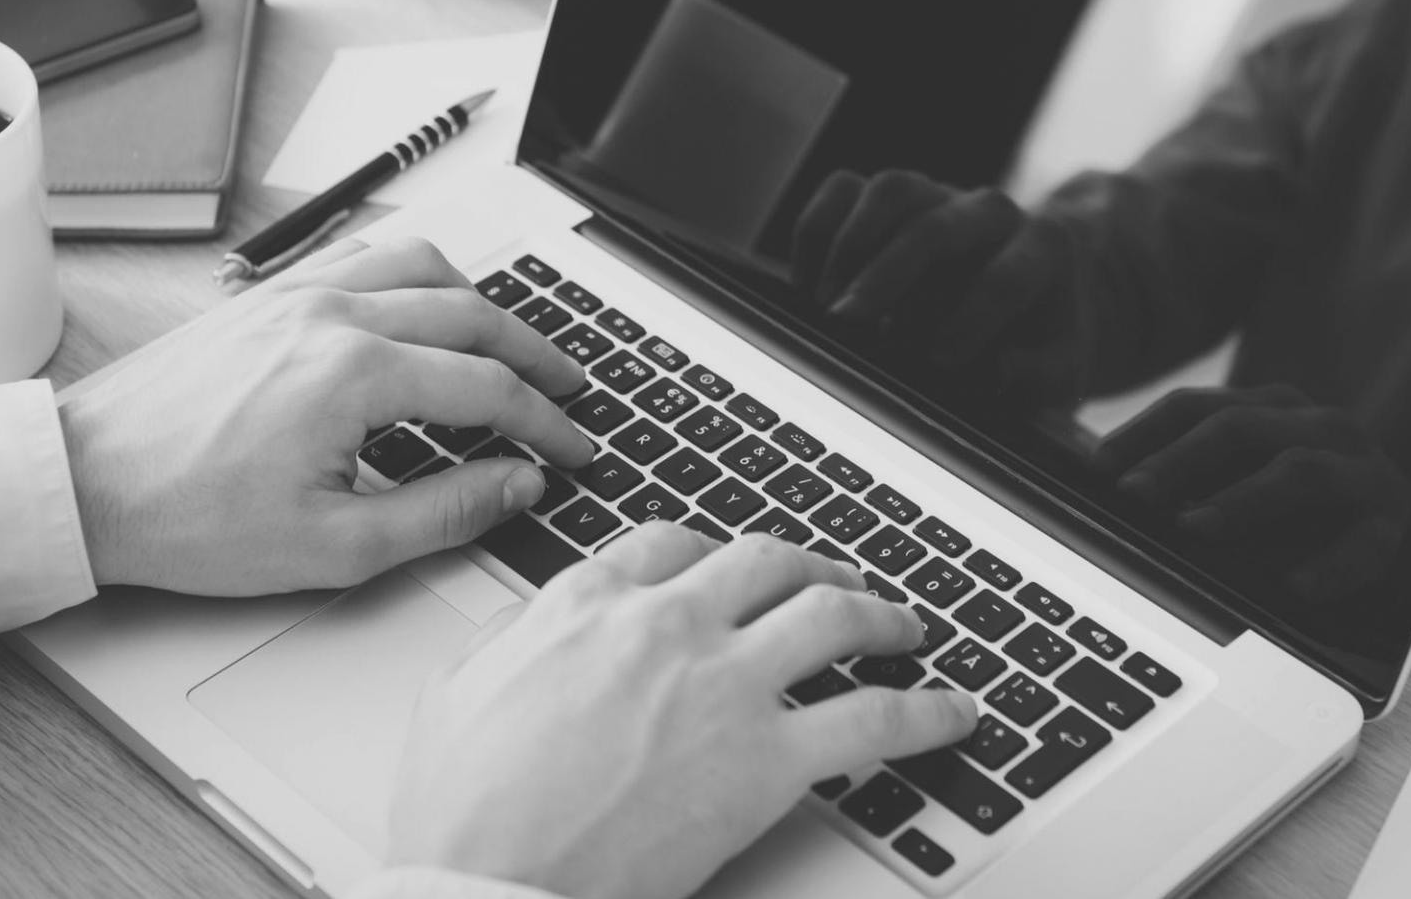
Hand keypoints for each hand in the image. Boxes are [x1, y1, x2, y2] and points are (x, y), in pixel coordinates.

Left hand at [56, 237, 594, 593]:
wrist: (83, 482)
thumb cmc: (187, 518)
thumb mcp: (333, 547)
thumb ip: (443, 513)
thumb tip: (515, 486)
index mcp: (355, 375)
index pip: (488, 387)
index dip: (546, 423)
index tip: (574, 448)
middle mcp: (333, 316)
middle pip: (472, 312)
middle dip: (535, 353)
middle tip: (568, 389)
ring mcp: (297, 296)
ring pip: (421, 266)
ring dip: (480, 301)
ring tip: (508, 342)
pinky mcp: (267, 297)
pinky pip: (362, 256)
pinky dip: (413, 275)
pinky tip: (421, 305)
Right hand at [390, 524, 979, 898]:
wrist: (481, 888)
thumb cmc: (460, 814)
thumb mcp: (457, 691)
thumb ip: (511, 639)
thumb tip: (534, 625)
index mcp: (586, 602)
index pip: (671, 545)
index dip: (712, 554)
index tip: (730, 569)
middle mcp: (665, 623)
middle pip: (763, 561)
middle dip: (808, 565)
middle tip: (831, 580)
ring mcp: (724, 683)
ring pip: (830, 613)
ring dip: (880, 611)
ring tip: (905, 626)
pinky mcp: (768, 759)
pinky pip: (874, 718)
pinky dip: (927, 711)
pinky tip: (953, 714)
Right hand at [791, 169, 1096, 401]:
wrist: (1027, 294)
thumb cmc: (1037, 339)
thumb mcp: (1058, 369)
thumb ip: (1036, 376)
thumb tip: (993, 374)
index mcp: (1043, 248)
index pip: (1007, 276)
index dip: (971, 319)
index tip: (938, 361)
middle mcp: (989, 212)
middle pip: (936, 226)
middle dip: (886, 276)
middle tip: (848, 324)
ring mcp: (938, 196)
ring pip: (890, 191)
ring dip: (849, 247)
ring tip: (828, 307)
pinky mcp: (893, 199)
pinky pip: (843, 189)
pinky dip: (817, 232)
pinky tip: (808, 287)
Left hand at [1094, 384, 1410, 601]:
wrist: (1408, 527)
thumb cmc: (1306, 509)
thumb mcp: (1247, 477)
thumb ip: (1194, 480)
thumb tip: (1114, 502)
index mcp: (1270, 407)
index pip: (1193, 407)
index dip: (1141, 432)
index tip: (1098, 466)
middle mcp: (1316, 424)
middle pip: (1237, 427)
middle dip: (1178, 460)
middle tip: (1133, 494)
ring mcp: (1361, 469)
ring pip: (1300, 470)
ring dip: (1242, 500)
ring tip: (1195, 528)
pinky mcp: (1395, 520)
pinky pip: (1365, 542)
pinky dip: (1330, 566)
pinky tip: (1296, 587)